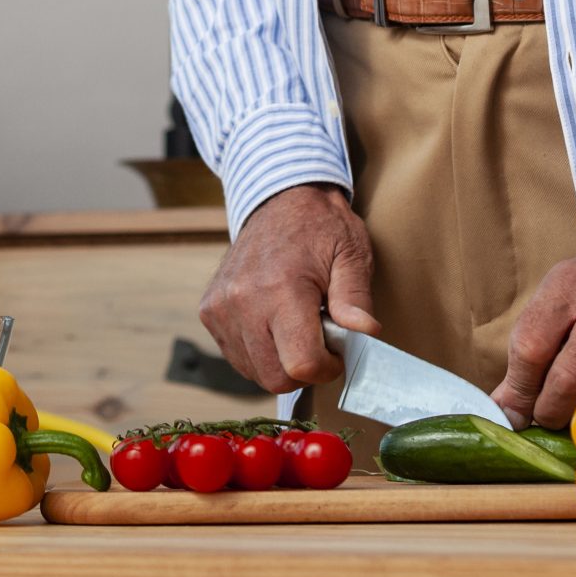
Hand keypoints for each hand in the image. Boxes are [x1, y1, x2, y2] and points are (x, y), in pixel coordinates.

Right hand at [197, 183, 377, 393]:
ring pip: (254, 371)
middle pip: (275, 377)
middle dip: (304, 369)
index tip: (337, 350)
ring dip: (280, 361)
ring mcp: (220, 307)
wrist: (278, 198)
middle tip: (319, 339)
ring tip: (295, 326)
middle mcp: (242, 300)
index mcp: (281, 288)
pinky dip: (259, 351)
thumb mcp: (351, 254)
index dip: (327, 368)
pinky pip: (236, 355)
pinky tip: (274, 324)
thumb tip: (366, 334)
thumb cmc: (320, 226)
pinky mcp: (209, 310)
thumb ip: (356, 298)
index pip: (301, 364)